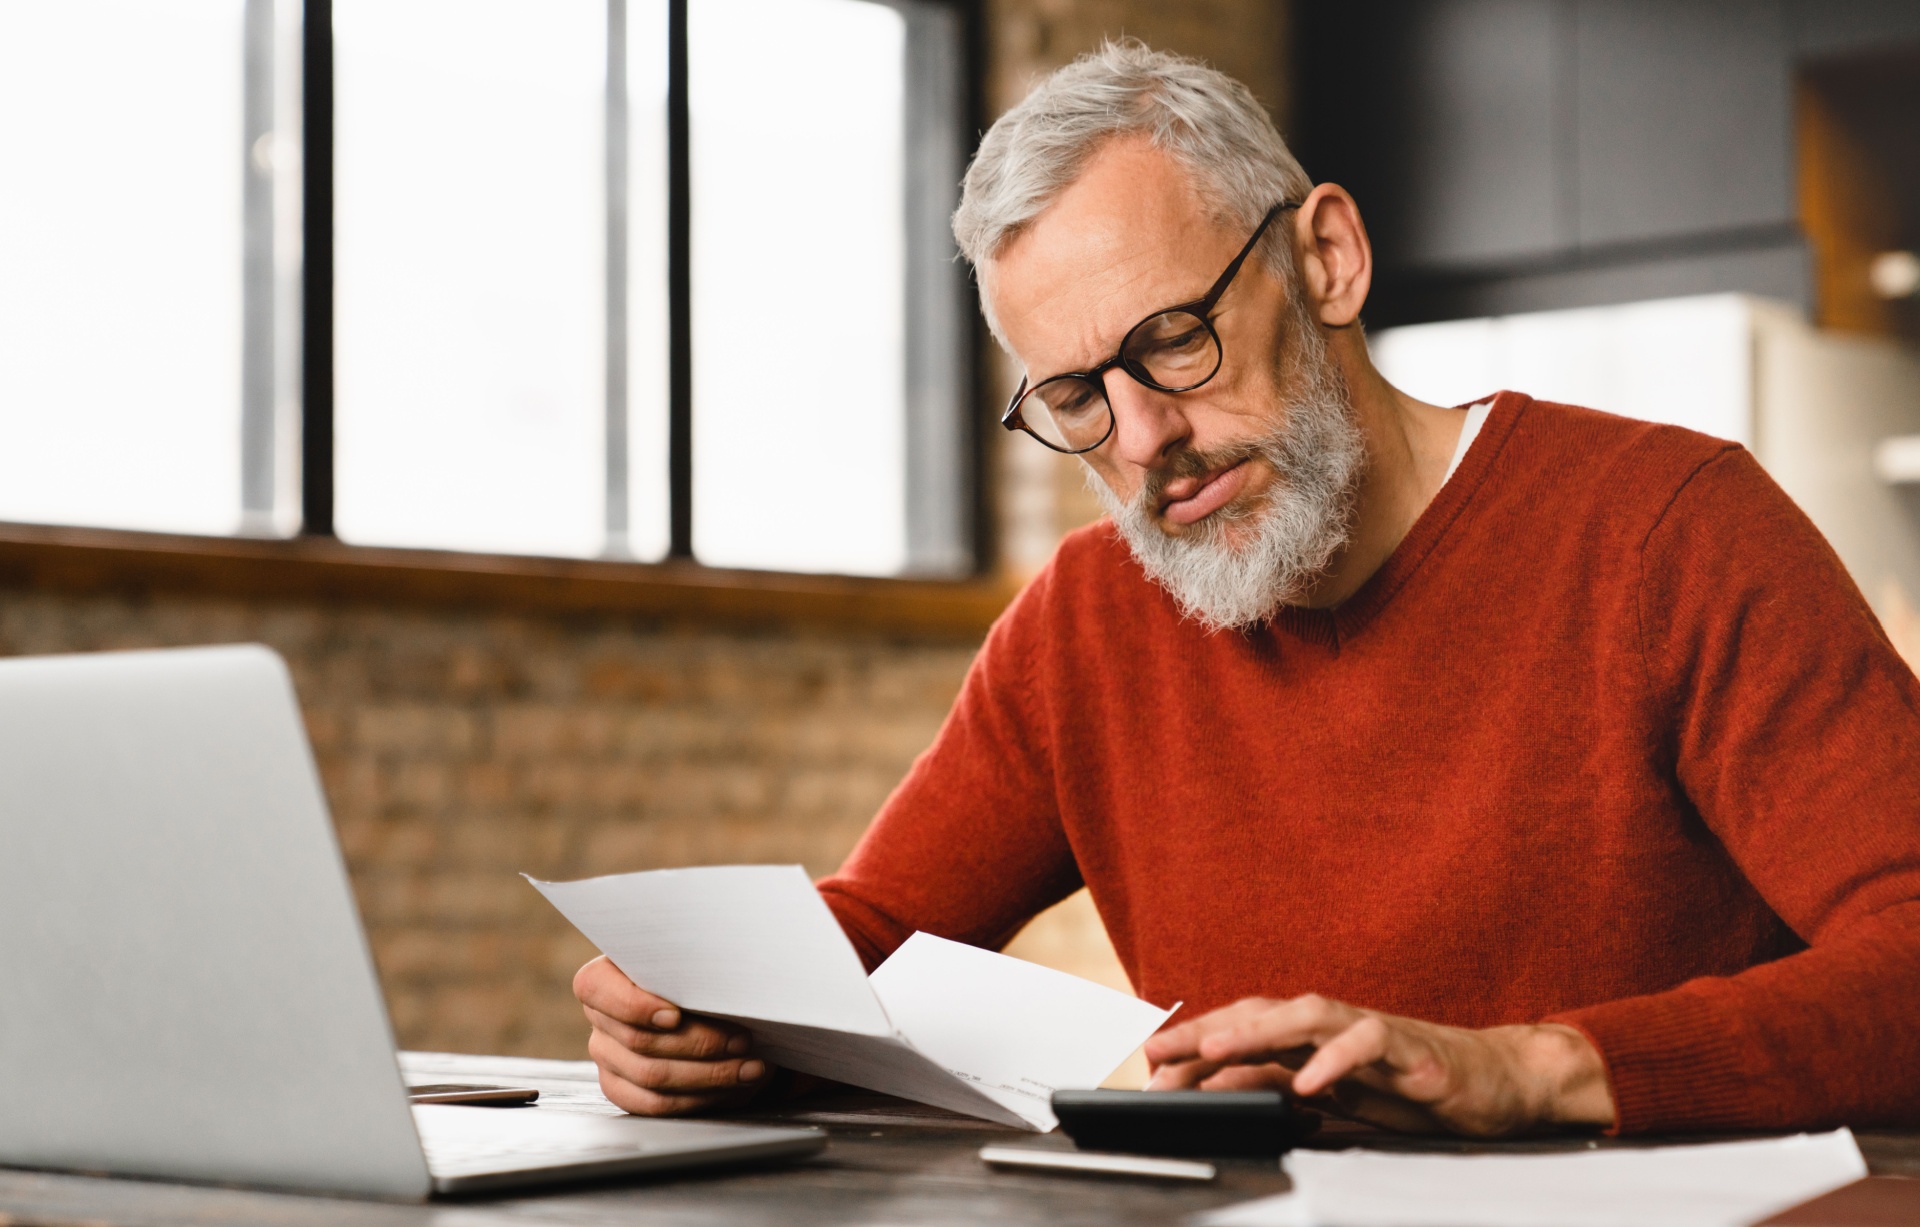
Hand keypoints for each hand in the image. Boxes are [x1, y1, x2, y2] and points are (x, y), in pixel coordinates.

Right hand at [573, 956, 772, 1115]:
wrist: (713, 1007)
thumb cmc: (703, 978)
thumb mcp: (698, 965)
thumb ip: (693, 970)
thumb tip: (718, 987)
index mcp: (605, 975)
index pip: (596, 989)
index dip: (635, 1006)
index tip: (676, 1015)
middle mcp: (600, 1017)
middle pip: (639, 1040)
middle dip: (699, 1043)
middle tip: (742, 1039)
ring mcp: (607, 1056)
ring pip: (652, 1076)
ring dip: (710, 1073)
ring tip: (749, 1067)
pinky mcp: (621, 1088)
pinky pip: (655, 1104)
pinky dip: (700, 1096)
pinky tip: (733, 1085)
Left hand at [1143, 994, 1614, 1136]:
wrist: (1496, 1083)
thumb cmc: (1408, 1086)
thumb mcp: (1328, 1096)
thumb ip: (1274, 1085)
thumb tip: (1211, 1084)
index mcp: (1310, 1036)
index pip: (1242, 1028)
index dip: (1193, 1040)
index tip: (1149, 1062)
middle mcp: (1333, 1025)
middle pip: (1261, 1012)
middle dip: (1207, 1029)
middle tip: (1161, 1051)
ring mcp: (1371, 1031)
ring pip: (1307, 1015)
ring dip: (1258, 1030)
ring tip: (1217, 1047)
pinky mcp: (1411, 1050)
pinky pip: (1369, 1044)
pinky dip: (1336, 1060)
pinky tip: (1310, 1081)